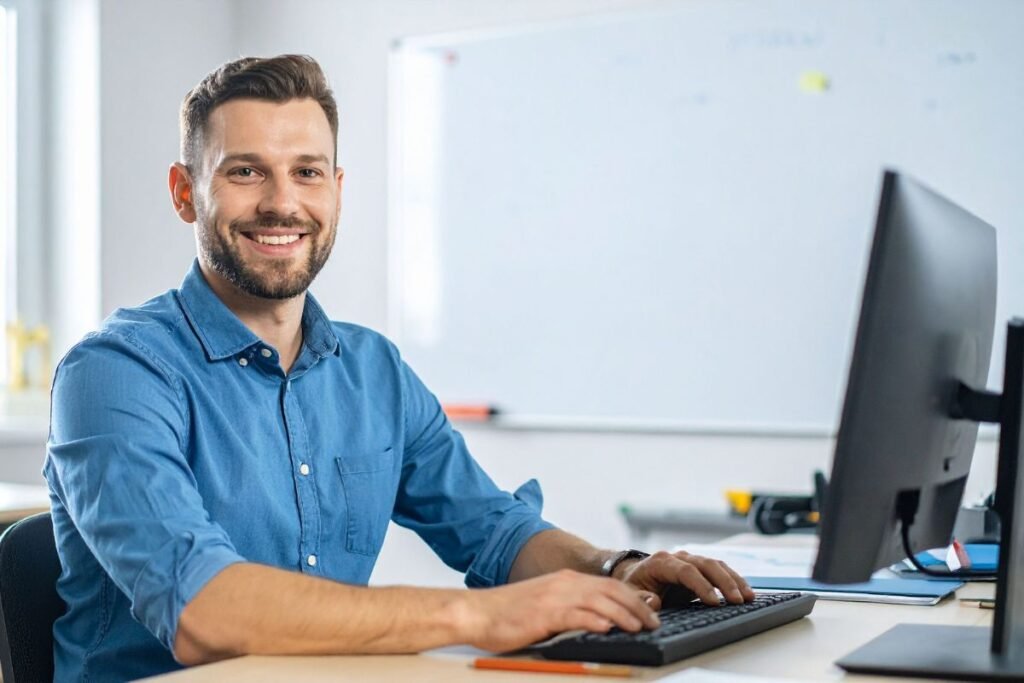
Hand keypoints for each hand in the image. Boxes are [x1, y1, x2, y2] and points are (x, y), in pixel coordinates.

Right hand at [461, 569, 660, 652]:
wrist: (477, 612)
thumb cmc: (508, 613)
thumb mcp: (545, 605)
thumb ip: (570, 609)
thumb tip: (599, 621)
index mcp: (565, 580)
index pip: (608, 585)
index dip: (632, 598)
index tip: (649, 611)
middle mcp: (563, 584)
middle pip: (610, 591)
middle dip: (636, 606)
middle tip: (654, 621)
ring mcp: (554, 597)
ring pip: (599, 601)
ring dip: (624, 614)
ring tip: (640, 627)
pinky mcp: (544, 613)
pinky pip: (576, 614)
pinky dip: (595, 620)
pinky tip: (609, 627)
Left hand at [616, 550, 754, 609]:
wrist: (634, 576)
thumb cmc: (633, 585)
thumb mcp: (629, 593)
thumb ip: (639, 598)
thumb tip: (654, 602)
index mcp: (660, 562)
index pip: (685, 571)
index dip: (701, 585)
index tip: (714, 602)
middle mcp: (678, 557)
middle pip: (705, 564)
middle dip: (724, 582)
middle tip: (738, 600)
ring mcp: (690, 560)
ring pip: (716, 565)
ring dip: (733, 580)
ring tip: (748, 597)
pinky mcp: (699, 568)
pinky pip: (719, 570)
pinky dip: (733, 579)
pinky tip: (745, 591)